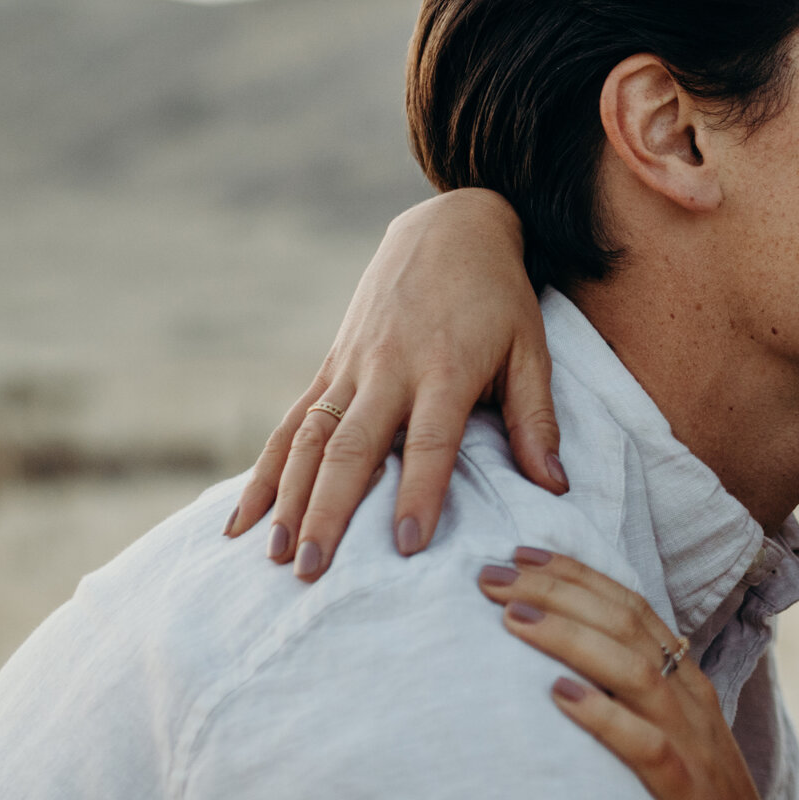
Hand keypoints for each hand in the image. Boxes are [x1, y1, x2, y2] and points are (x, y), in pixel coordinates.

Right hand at [227, 188, 566, 577]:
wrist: (448, 229)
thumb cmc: (498, 298)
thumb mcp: (531, 350)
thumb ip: (536, 419)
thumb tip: (555, 485)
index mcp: (445, 368)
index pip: (430, 441)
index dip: (419, 492)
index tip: (408, 546)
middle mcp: (389, 369)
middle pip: (353, 447)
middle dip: (330, 510)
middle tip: (313, 569)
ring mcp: (352, 367)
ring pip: (310, 439)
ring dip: (287, 498)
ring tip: (274, 555)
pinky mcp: (330, 366)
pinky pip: (291, 424)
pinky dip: (265, 472)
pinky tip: (243, 520)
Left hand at [478, 551, 798, 799]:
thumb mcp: (666, 749)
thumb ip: (628, 709)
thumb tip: (557, 677)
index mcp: (686, 687)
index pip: (630, 609)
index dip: (576, 575)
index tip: (519, 554)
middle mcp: (691, 704)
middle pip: (625, 625)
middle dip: (558, 591)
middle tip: (491, 574)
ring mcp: (693, 746)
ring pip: (633, 670)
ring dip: (569, 637)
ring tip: (511, 617)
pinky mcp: (687, 796)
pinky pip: (645, 745)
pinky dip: (601, 715)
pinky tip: (557, 695)